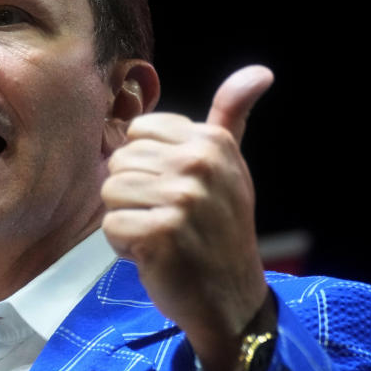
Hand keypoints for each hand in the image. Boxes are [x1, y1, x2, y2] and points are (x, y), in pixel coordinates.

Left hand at [101, 65, 273, 370]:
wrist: (232, 299)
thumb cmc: (221, 231)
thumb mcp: (230, 167)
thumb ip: (231, 117)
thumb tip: (260, 71)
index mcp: (212, 142)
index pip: (138, 133)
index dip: (146, 167)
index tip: (176, 192)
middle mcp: (199, 165)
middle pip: (119, 162)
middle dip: (134, 196)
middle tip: (169, 221)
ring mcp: (182, 200)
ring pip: (110, 193)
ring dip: (127, 221)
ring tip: (161, 237)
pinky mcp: (161, 234)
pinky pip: (110, 227)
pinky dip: (124, 248)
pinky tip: (153, 256)